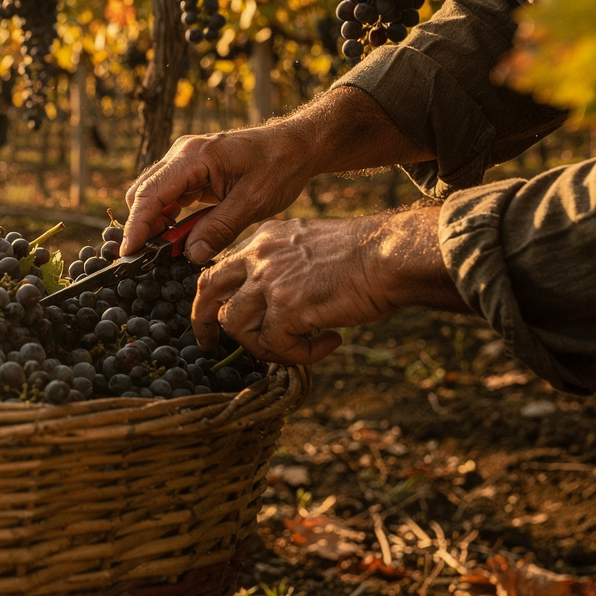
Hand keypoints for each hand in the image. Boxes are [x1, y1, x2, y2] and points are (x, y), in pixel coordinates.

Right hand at [123, 125, 316, 263]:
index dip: (136, 225)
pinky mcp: (192, 171)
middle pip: (143, 193)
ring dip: (156, 223)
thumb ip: (220, 229)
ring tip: (168, 250)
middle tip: (150, 258)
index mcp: (194, 157)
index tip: (129, 252)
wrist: (296, 146)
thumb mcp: (254, 202)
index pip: (150, 193)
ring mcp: (185, 161)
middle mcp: (183, 154)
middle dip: (143, 226)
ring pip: (153, 195)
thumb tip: (191, 255)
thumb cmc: (279, 166)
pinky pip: (169, 196)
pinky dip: (169, 218)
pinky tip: (181, 236)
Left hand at [191, 207, 466, 363]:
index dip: (213, 297)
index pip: (219, 269)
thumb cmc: (364, 254)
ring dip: (265, 347)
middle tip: (210, 346)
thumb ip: (283, 268)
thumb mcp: (308, 247)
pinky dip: (300, 355)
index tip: (215, 316)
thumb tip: (272, 306)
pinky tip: (330, 343)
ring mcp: (270, 281)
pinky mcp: (288, 306)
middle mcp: (259, 256)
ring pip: (236, 326)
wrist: (391, 253)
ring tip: (298, 349)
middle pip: (207, 292)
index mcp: (262, 240)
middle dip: (204, 323)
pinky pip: (276, 345)